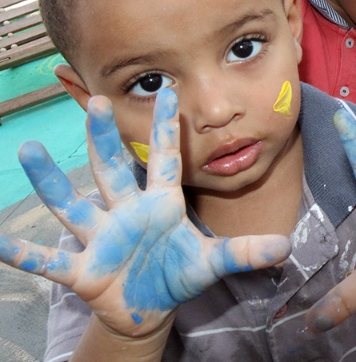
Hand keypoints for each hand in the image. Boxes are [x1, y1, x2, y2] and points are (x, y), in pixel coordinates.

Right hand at [0, 90, 289, 338]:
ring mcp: (101, 238)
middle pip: (113, 169)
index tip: (168, 89)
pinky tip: (0, 241)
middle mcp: (126, 212)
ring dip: (52, 180)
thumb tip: (287, 247)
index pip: (164, 158)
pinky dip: (25, 254)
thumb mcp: (213, 262)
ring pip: (73, 204)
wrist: (148, 306)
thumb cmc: (177, 272)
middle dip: (106, 138)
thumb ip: (246, 252)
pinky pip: (49, 261)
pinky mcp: (83, 270)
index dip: (166, 127)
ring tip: (30, 150)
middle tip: (100, 102)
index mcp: (160, 203)